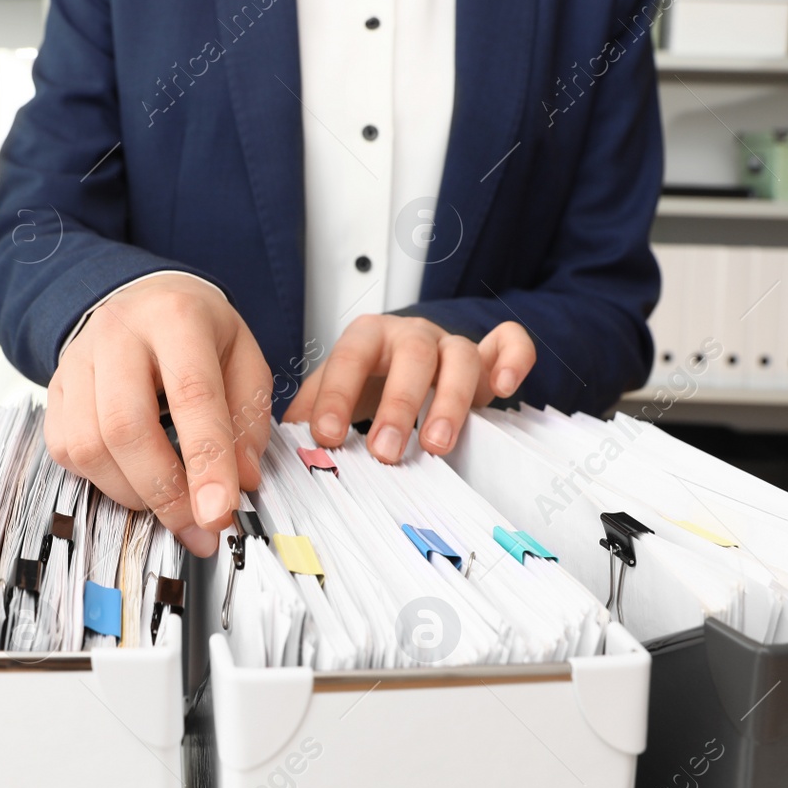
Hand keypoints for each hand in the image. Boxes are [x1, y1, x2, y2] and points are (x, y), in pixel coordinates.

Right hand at [45, 274, 272, 556]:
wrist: (140, 299)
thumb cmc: (198, 333)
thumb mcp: (243, 357)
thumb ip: (248, 417)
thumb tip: (241, 480)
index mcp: (176, 318)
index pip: (191, 395)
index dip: (206, 462)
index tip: (219, 513)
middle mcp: (118, 334)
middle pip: (127, 427)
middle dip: (164, 492)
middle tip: (197, 527)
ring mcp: (77, 361)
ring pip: (90, 446)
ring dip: (134, 493)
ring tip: (169, 503)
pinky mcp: (54, 390)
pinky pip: (66, 451)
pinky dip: (102, 481)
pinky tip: (134, 479)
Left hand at [284, 316, 535, 461]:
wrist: (407, 363)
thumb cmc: (370, 382)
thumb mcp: (334, 394)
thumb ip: (310, 413)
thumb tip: (275, 448)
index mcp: (366, 339)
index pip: (349, 359)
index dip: (337, 396)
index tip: (327, 437)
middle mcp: (410, 336)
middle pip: (410, 356)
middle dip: (397, 406)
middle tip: (385, 452)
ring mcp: (451, 343)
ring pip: (460, 356)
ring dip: (449, 401)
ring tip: (435, 446)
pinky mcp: (487, 356)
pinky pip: (510, 343)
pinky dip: (512, 358)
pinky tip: (502, 389)